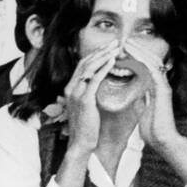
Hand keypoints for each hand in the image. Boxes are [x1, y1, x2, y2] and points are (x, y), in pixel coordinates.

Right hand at [60, 41, 119, 156]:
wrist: (81, 143)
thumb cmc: (87, 127)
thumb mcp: (87, 107)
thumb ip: (90, 94)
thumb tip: (100, 85)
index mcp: (71, 88)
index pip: (83, 65)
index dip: (96, 54)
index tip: (108, 47)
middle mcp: (71, 88)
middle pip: (85, 62)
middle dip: (101, 51)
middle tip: (115, 42)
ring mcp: (76, 93)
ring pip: (89, 67)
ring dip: (103, 55)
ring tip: (115, 47)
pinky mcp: (84, 99)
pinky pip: (94, 79)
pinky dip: (104, 68)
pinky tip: (113, 61)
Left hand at [125, 39, 178, 150]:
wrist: (162, 140)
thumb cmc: (153, 129)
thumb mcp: (143, 110)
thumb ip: (141, 99)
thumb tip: (134, 94)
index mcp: (155, 88)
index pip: (146, 67)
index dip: (135, 57)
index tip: (122, 51)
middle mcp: (161, 84)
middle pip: (150, 60)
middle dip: (137, 49)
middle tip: (124, 41)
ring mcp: (163, 85)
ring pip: (152, 61)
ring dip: (139, 51)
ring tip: (127, 43)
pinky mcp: (162, 89)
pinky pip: (152, 70)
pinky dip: (143, 61)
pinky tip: (133, 55)